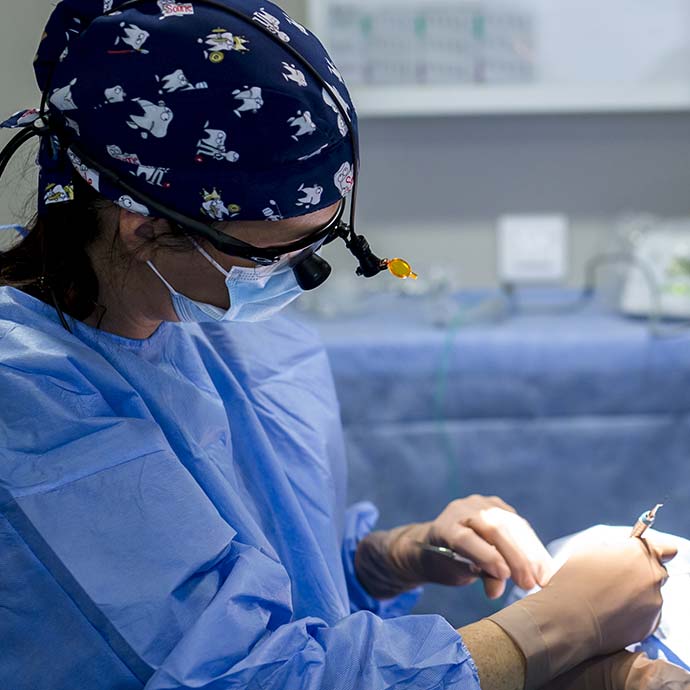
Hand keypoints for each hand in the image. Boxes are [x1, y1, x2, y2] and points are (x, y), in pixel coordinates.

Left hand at [418, 495, 554, 597]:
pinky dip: (532, 545)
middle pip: (493, 529)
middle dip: (515, 558)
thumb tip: (496, 590)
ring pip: (511, 525)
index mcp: (445, 527)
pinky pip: (518, 524)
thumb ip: (479, 575)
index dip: (487, 557)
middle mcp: (462, 509)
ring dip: (530, 552)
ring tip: (542, 577)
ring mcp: (480, 504)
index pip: (466, 539)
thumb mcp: (457, 573)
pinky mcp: (497, 505)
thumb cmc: (448, 562)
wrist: (441, 541)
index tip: (506, 577)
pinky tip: (542, 564)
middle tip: (530, 583)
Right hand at [490, 538, 677, 688]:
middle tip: (618, 577)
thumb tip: (623, 554)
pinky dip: (634, 612)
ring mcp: (654, 603)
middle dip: (642, 573)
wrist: (569, 619)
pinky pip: (646, 613)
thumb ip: (616, 549)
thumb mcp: (589, 550)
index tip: (641, 556)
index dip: (655, 551)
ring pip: (651, 594)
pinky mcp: (650, 625)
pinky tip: (612, 611)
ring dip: (637, 593)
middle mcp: (652, 577)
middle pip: (658, 571)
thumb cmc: (574, 580)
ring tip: (609, 597)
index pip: (666, 548)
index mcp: (638, 553)